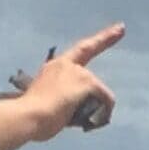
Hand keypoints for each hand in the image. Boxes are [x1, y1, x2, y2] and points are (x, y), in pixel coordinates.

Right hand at [19, 24, 122, 138]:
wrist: (27, 115)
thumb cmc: (31, 116)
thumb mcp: (45, 103)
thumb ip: (61, 100)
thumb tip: (72, 115)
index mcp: (54, 67)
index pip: (81, 49)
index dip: (101, 38)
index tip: (119, 27)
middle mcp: (66, 64)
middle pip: (91, 69)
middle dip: (107, 47)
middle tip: (120, 31)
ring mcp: (78, 72)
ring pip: (97, 92)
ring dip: (93, 108)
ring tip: (75, 120)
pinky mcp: (87, 82)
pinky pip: (106, 100)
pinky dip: (103, 112)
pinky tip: (92, 121)